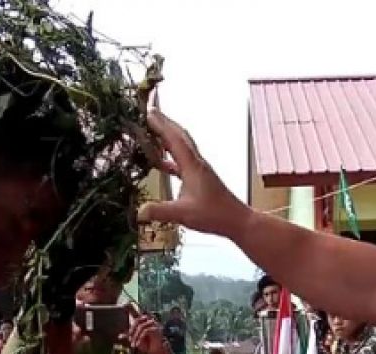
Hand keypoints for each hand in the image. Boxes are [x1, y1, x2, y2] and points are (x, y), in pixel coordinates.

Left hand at [125, 311, 172, 353]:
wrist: (156, 351)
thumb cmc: (147, 344)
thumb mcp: (136, 339)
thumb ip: (129, 336)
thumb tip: (119, 336)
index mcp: (145, 321)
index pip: (136, 317)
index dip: (131, 316)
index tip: (126, 323)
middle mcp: (150, 320)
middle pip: (138, 320)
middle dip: (132, 330)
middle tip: (129, 337)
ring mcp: (154, 324)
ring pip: (141, 326)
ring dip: (135, 336)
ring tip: (133, 344)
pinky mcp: (156, 329)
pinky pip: (146, 331)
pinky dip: (140, 338)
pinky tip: (138, 344)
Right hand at [138, 111, 251, 237]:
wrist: (236, 220)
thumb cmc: (214, 215)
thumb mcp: (183, 214)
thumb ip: (160, 211)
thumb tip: (139, 211)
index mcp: (192, 166)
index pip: (174, 139)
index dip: (161, 125)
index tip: (148, 112)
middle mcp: (197, 163)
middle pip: (180, 136)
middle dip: (165, 123)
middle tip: (149, 113)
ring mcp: (200, 169)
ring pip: (182, 146)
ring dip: (168, 137)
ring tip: (153, 132)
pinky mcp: (201, 177)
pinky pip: (183, 161)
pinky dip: (171, 157)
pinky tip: (162, 163)